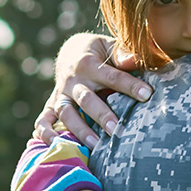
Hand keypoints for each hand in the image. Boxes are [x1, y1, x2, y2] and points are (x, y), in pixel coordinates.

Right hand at [34, 33, 153, 146]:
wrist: (71, 52)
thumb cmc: (99, 52)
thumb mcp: (108, 45)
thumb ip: (122, 53)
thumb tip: (135, 60)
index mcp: (88, 63)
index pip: (112, 76)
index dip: (130, 86)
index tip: (148, 94)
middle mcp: (72, 81)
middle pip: (86, 99)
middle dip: (102, 115)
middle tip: (118, 130)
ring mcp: (60, 94)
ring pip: (66, 113)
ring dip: (80, 130)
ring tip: (96, 145)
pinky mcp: (52, 105)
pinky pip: (43, 120)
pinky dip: (46, 133)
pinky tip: (56, 145)